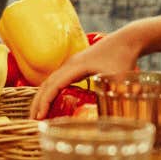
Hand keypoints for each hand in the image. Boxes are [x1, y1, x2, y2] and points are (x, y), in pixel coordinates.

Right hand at [30, 27, 146, 117]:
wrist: (128, 39)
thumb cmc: (124, 56)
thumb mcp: (120, 78)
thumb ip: (114, 97)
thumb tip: (115, 118)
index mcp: (76, 67)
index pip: (53, 85)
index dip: (45, 101)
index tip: (39, 117)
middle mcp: (70, 65)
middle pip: (47, 83)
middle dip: (38, 101)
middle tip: (32, 120)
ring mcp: (72, 64)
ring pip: (51, 81)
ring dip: (42, 96)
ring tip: (38, 114)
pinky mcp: (77, 66)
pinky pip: (58, 79)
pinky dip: (51, 91)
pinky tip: (52, 101)